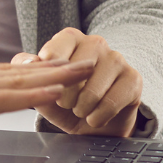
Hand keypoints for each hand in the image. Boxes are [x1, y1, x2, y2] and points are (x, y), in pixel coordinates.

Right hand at [0, 46, 94, 161]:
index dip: (26, 68)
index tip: (50, 64)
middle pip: (17, 72)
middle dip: (54, 68)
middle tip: (85, 61)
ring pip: (19, 82)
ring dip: (56, 78)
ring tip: (85, 72)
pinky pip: (4, 100)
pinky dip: (32, 95)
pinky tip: (54, 92)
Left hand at [12, 27, 142, 136]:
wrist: (94, 124)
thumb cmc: (65, 100)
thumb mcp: (42, 87)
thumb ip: (29, 71)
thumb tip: (28, 60)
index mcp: (70, 38)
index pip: (53, 53)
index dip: (49, 79)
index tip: (52, 90)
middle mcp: (95, 42)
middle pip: (73, 71)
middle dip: (65, 97)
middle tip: (66, 105)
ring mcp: (117, 58)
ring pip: (93, 88)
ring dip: (82, 108)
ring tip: (80, 111)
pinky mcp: (133, 78)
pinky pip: (112, 101)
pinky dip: (98, 116)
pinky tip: (95, 118)